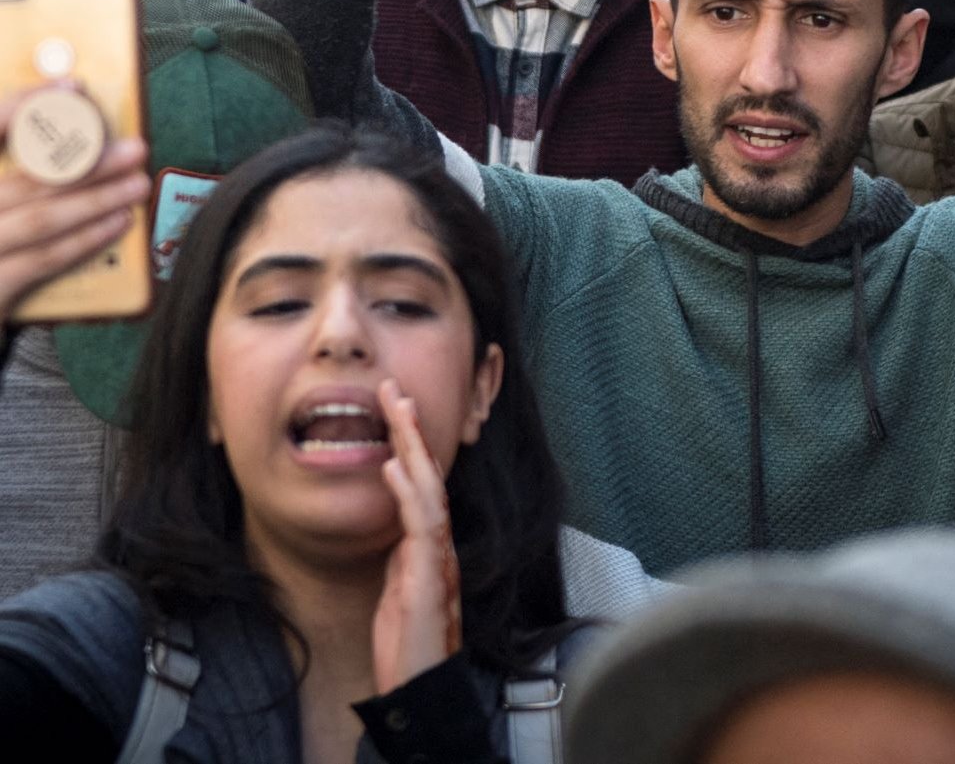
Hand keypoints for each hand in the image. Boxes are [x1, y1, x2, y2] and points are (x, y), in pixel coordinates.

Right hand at [0, 94, 148, 324]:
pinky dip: (83, 239)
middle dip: (87, 162)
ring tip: (137, 185)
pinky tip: (117, 223)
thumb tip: (67, 119)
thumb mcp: (2, 200)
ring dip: (96, 200)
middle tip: (135, 149)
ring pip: (38, 219)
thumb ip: (18, 172)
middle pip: (23, 178)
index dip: (22, 105)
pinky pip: (40, 260)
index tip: (72, 86)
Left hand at [372, 379, 461, 695]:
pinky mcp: (430, 578)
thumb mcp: (399, 589)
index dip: (411, 442)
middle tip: (393, 388)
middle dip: (411, 429)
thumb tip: (397, 523)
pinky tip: (394, 465)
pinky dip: (409, 491)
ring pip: (430, 489)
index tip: (396, 406)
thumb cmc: (411, 645)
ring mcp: (438, 558)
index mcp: (429, 544)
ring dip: (412, 446)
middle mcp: (439, 543)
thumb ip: (401, 554)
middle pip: (429, 474)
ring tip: (397, 408)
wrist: (423, 688)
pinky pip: (422, 525)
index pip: (422, 481)